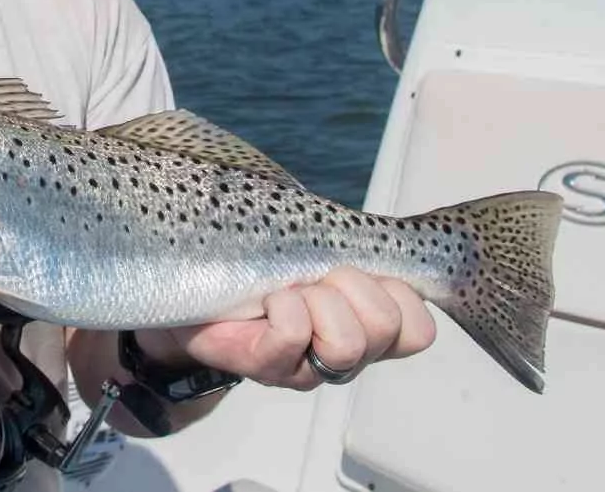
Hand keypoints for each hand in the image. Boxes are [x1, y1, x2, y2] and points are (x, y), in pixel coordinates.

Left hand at [136, 267, 436, 391]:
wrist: (184, 274)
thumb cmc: (256, 255)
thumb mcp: (315, 241)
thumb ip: (355, 242)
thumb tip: (405, 236)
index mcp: (364, 325)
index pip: (419, 330)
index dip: (400, 292)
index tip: (357, 268)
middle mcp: (343, 355)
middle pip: (387, 327)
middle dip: (354, 284)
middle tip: (315, 276)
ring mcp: (306, 368)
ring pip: (348, 342)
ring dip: (318, 300)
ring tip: (287, 291)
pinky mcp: (264, 368)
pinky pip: (294, 336)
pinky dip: (283, 307)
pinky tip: (265, 301)